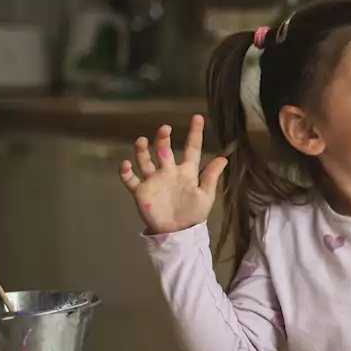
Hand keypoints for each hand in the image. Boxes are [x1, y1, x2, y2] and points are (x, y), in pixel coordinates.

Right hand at [120, 114, 226, 234]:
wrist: (178, 233)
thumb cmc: (194, 214)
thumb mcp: (206, 195)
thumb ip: (212, 176)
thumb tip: (224, 157)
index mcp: (187, 172)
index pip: (191, 148)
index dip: (195, 133)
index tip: (198, 117)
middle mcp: (169, 171)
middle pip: (164, 150)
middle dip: (163, 138)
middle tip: (165, 128)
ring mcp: (154, 180)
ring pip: (145, 160)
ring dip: (142, 150)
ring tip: (142, 141)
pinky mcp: (141, 191)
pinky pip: (131, 179)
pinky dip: (125, 172)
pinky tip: (126, 165)